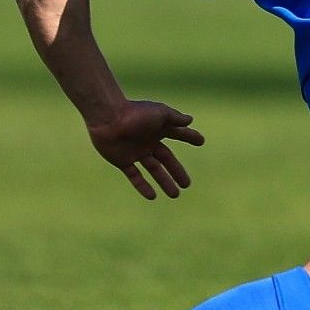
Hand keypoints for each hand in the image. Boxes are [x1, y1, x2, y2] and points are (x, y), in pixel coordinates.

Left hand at [85, 99, 205, 199]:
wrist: (108, 118)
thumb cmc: (136, 113)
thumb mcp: (161, 113)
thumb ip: (176, 118)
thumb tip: (190, 121)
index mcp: (158, 128)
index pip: (178, 134)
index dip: (190, 137)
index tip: (201, 142)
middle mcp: (148, 141)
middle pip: (166, 159)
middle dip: (177, 171)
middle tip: (187, 184)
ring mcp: (136, 152)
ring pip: (153, 170)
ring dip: (164, 182)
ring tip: (175, 195)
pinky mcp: (122, 161)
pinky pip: (135, 176)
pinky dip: (143, 186)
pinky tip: (153, 196)